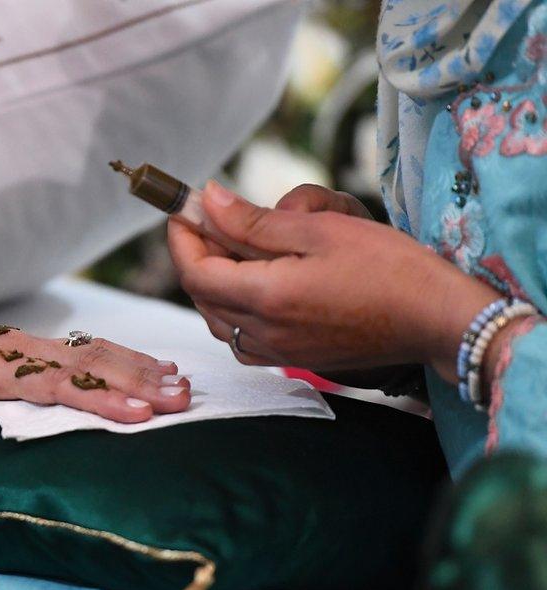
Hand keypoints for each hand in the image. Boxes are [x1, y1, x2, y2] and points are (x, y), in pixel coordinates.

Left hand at [0, 258, 189, 457]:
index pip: (55, 386)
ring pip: (93, 350)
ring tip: (182, 382)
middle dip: (139, 381)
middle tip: (184, 399)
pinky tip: (148, 365)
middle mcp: (18, 350)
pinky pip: (85, 348)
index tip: (142, 413)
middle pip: (89, 363)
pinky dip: (123, 356)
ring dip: (139, 366)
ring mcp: (27, 344)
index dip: (100, 400)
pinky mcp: (29, 346)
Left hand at [168, 181, 500, 380]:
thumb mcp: (318, 230)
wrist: (435, 319)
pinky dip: (234, 311)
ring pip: (218, 321)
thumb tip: (206, 202)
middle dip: (196, 256)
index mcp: (265, 297)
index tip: (182, 209)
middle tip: (207, 222)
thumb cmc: (388, 267)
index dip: (181, 238)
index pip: (195, 271)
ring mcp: (278, 352)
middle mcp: (263, 333)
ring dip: (212, 284)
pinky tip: (254, 287)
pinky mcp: (295, 360)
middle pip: (202, 296)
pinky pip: (243, 339)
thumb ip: (252, 221)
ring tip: (229, 249)